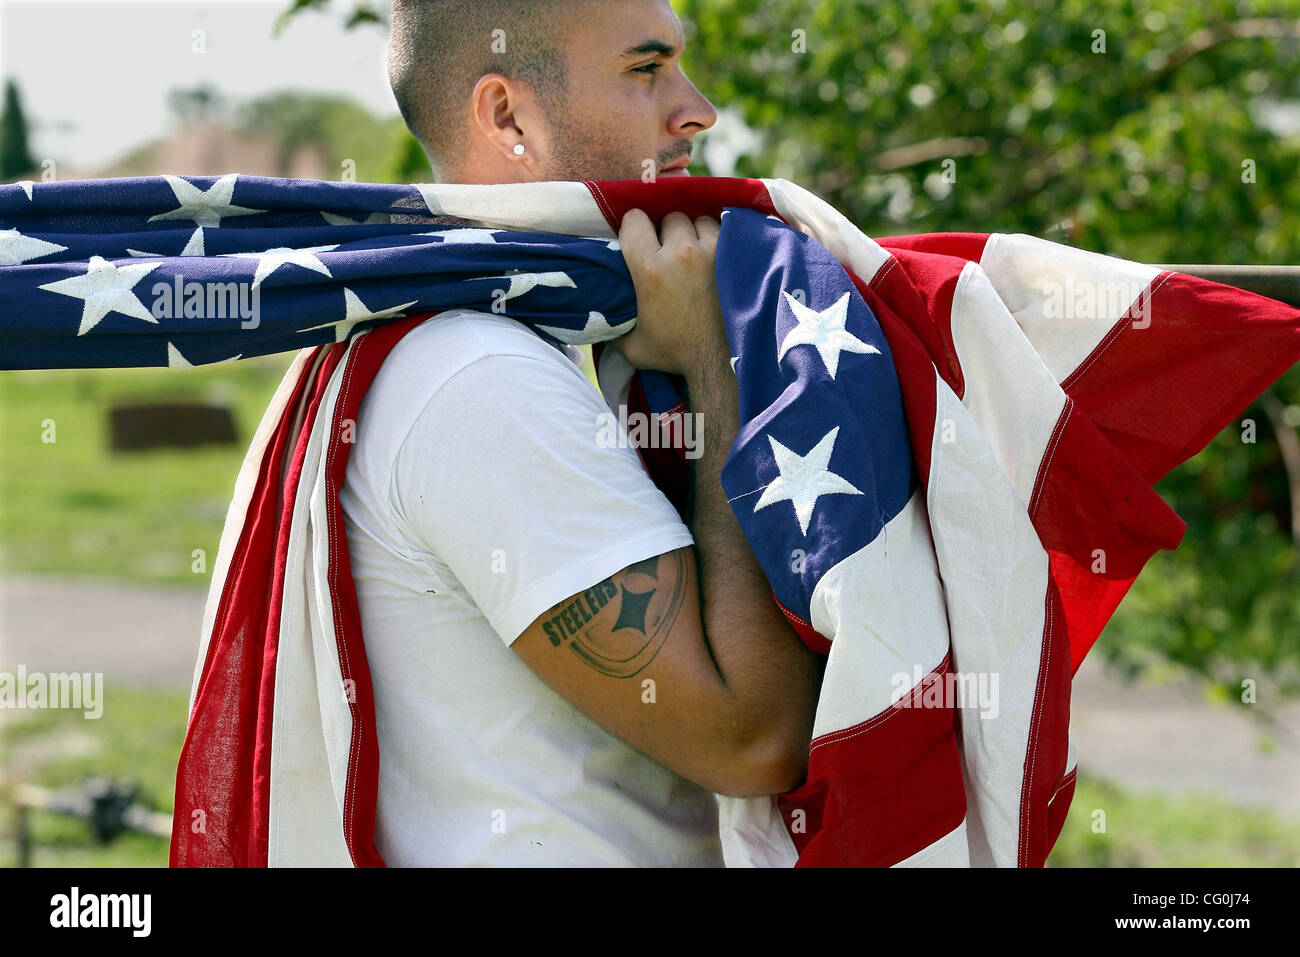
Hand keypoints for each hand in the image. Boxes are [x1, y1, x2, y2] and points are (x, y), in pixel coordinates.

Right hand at [612, 209, 728, 378]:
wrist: (720, 363)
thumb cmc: (675, 355)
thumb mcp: (631, 345)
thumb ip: (612, 325)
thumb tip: (596, 315)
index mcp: (649, 268)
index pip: (634, 219)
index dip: (635, 228)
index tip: (640, 240)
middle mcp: (680, 252)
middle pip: (670, 218)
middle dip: (668, 232)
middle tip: (671, 253)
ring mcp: (712, 250)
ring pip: (698, 221)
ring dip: (695, 233)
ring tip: (696, 255)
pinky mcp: (736, 254)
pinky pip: (724, 230)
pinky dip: (719, 239)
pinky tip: (717, 257)